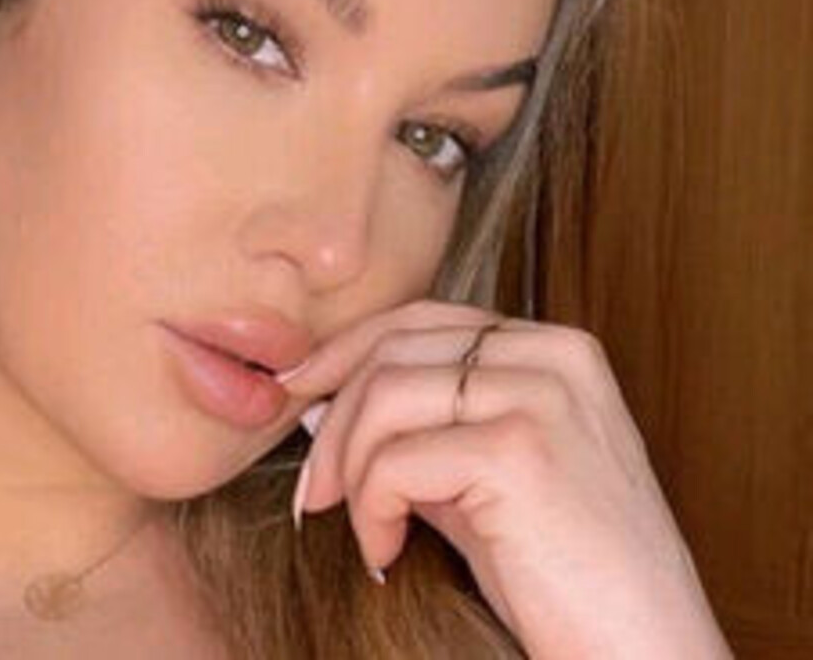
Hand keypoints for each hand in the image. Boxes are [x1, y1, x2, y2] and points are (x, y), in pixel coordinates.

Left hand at [277, 299, 733, 659]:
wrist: (643, 657)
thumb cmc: (560, 572)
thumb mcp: (483, 472)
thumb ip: (420, 424)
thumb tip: (320, 397)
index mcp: (553, 348)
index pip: (421, 318)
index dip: (347, 351)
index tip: (301, 392)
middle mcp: (552, 355)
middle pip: (394, 348)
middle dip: (335, 418)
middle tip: (312, 488)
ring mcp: (541, 397)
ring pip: (385, 397)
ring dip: (348, 471)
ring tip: (364, 530)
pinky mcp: (520, 451)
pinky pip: (395, 461)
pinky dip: (370, 509)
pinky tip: (386, 554)